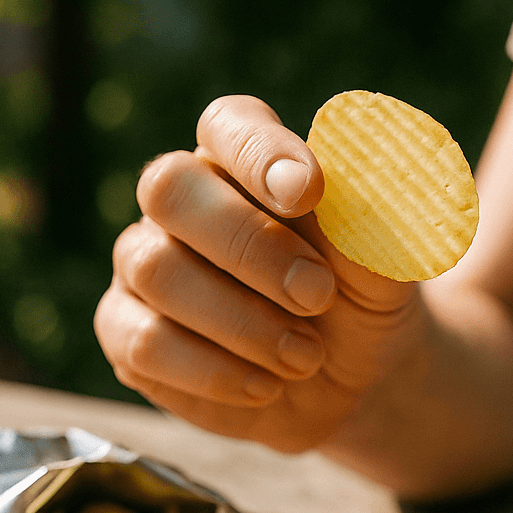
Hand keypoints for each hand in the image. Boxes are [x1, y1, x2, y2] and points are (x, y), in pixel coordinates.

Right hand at [96, 95, 418, 452]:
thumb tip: (348, 185)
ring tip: (307, 357)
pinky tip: (265, 386)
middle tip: (317, 295)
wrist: (351, 384)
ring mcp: (143, 263)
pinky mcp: (127, 332)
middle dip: (249, 245)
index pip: (230, 125)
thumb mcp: (385, 269)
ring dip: (242, 322)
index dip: (261, 153)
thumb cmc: (362, 303)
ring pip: (157, 271)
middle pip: (170, 188)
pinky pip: (144, 343)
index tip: (309, 191)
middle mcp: (182, 202)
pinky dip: (213, 371)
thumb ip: (368, 227)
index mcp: (245, 161)